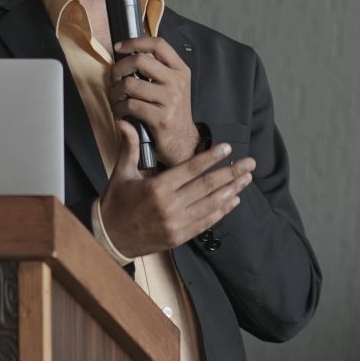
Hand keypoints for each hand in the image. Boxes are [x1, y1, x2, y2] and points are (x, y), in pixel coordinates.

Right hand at [98, 124, 254, 259]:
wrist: (109, 238)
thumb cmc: (116, 203)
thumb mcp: (121, 173)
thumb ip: (129, 147)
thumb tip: (125, 122)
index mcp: (157, 188)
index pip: (190, 169)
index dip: (211, 157)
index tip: (228, 148)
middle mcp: (170, 206)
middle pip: (207, 186)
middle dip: (231, 173)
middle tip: (250, 163)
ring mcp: (176, 224)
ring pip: (211, 204)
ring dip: (232, 191)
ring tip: (246, 179)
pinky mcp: (179, 237)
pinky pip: (206, 222)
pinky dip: (221, 211)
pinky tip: (233, 200)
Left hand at [108, 33, 199, 168]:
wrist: (183, 141)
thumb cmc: (172, 112)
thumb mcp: (173, 85)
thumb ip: (157, 69)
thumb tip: (129, 53)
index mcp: (180, 70)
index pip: (158, 44)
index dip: (135, 42)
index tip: (120, 47)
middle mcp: (177, 82)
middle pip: (140, 60)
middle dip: (119, 68)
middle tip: (114, 78)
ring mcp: (170, 100)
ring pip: (130, 84)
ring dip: (116, 91)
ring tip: (115, 98)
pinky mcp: (161, 118)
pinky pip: (130, 105)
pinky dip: (119, 108)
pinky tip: (120, 111)